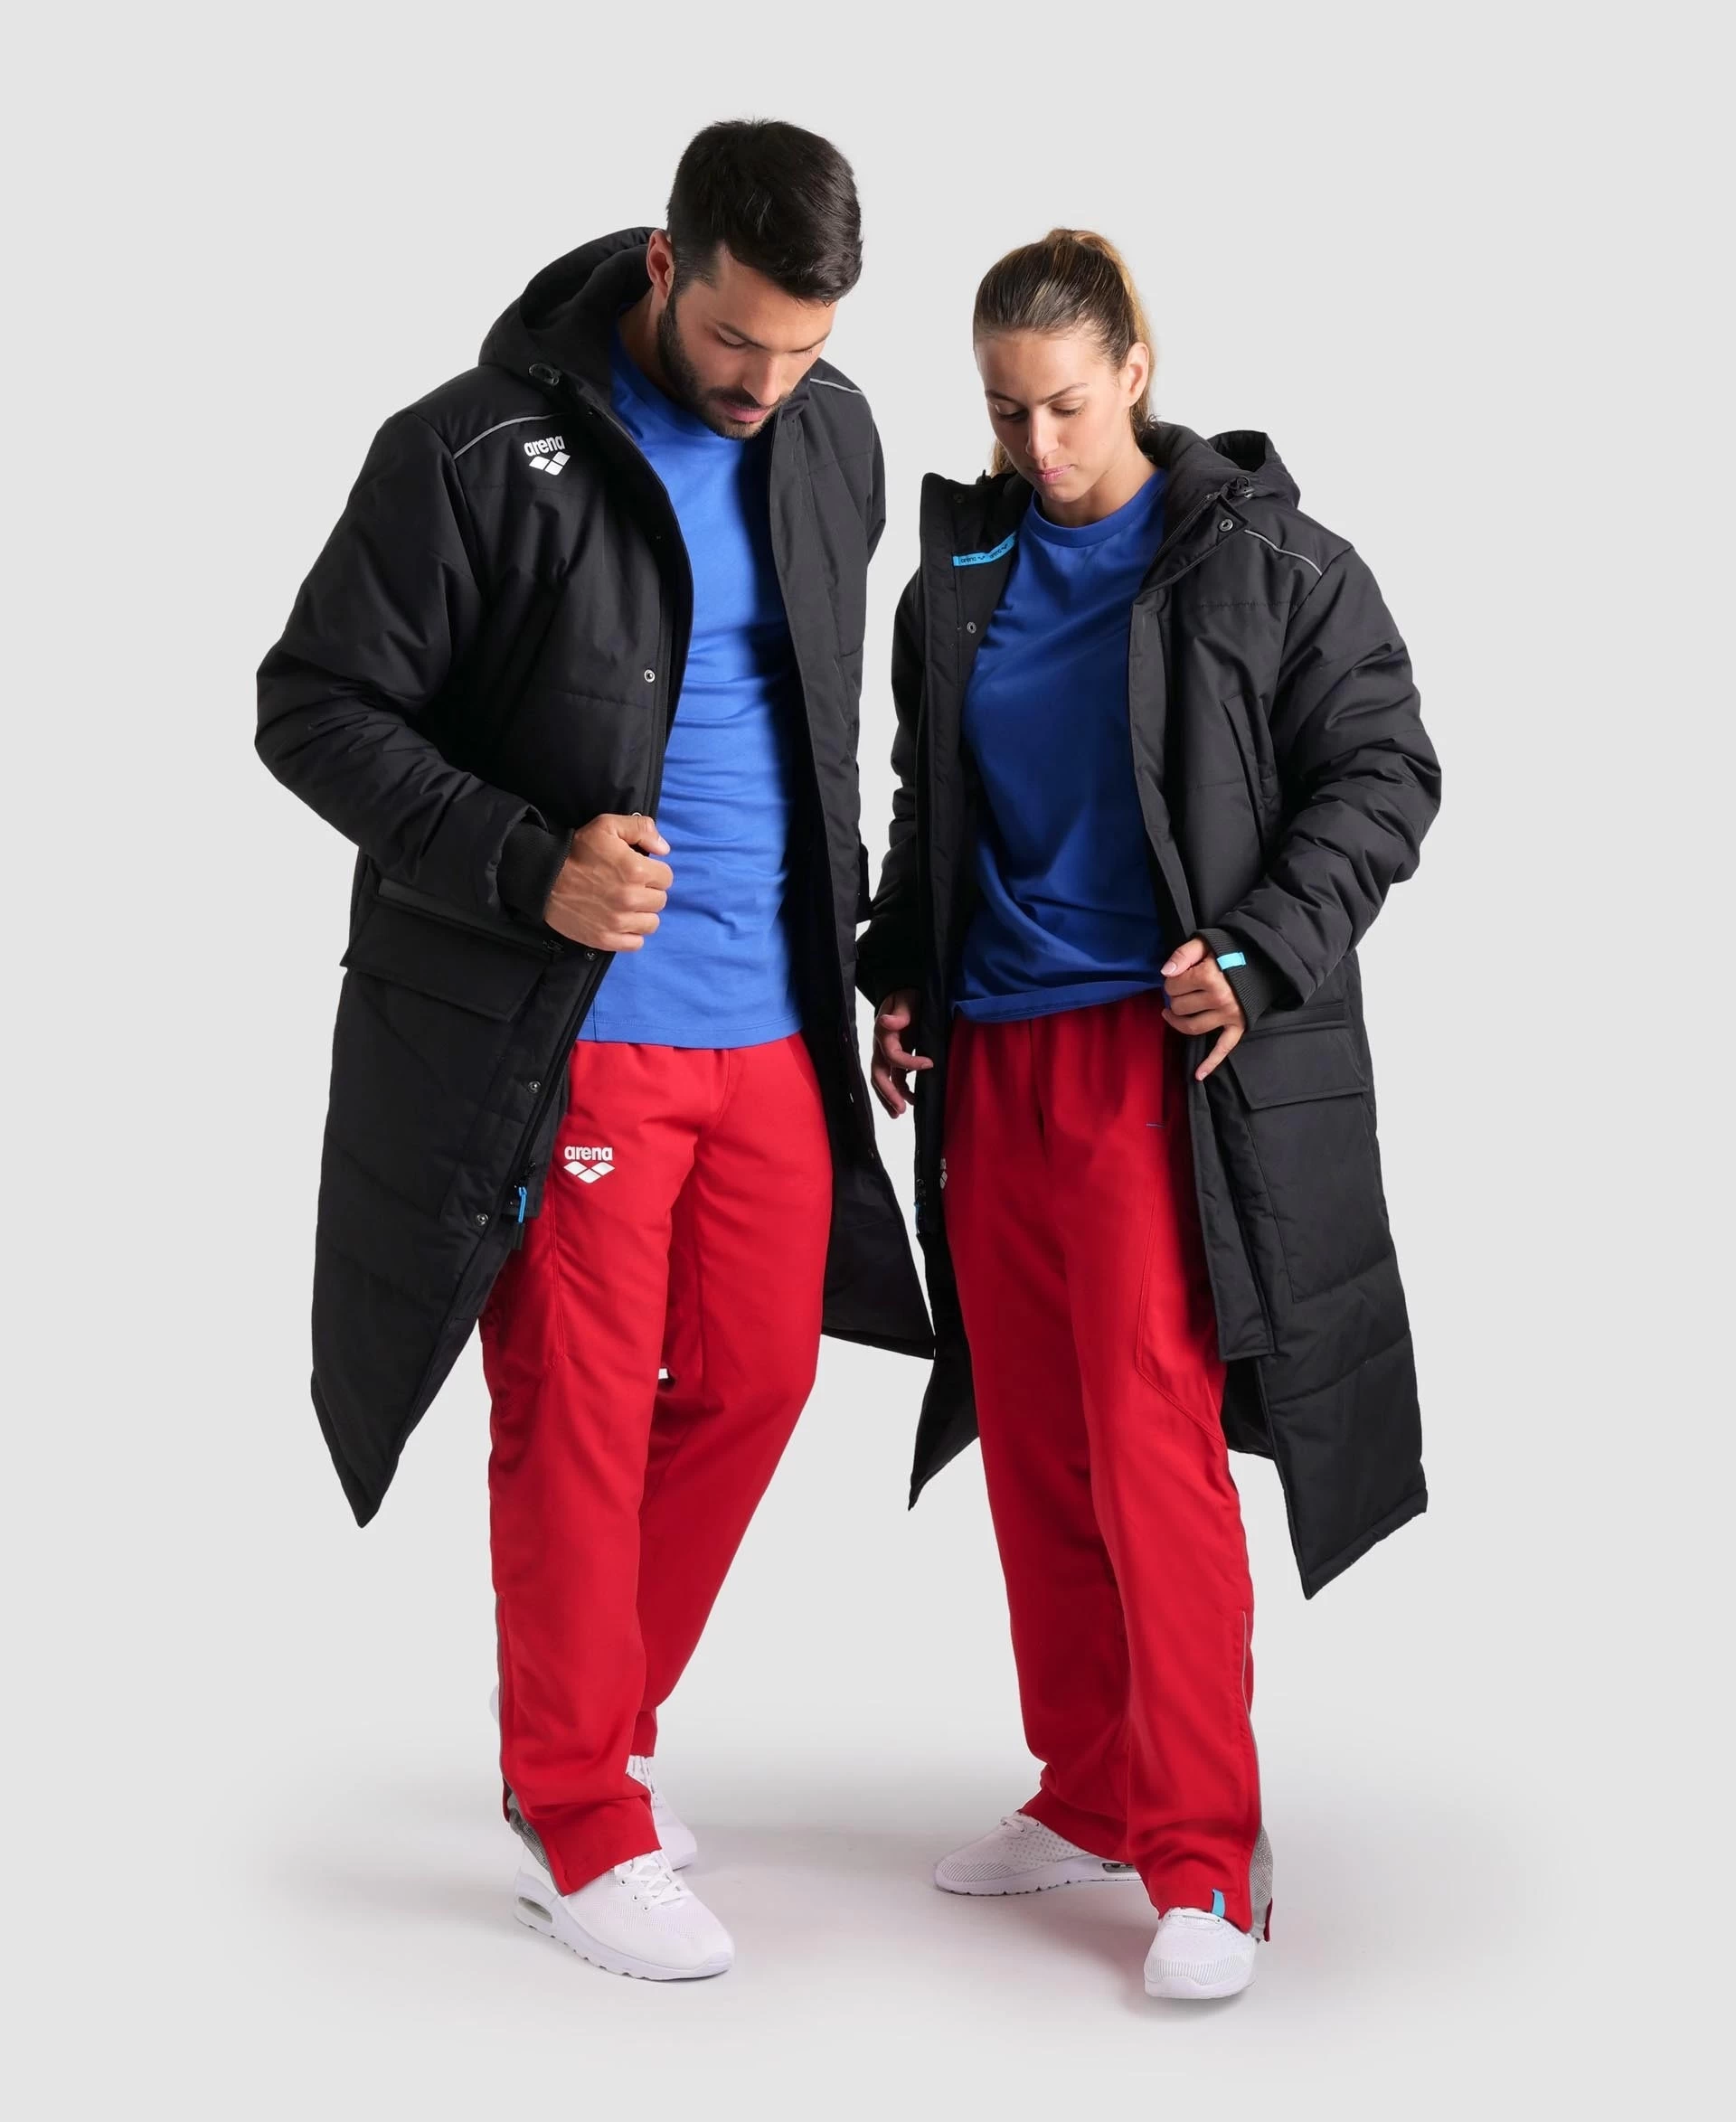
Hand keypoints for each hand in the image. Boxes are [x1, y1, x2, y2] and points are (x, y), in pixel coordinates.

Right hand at [543, 813, 672, 950]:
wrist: (543, 877)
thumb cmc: (576, 850)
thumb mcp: (607, 826)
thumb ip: (641, 829)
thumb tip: (664, 849)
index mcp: (636, 870)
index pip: (666, 877)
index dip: (654, 872)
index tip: (638, 871)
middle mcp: (631, 899)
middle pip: (660, 901)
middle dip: (648, 892)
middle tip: (630, 886)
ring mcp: (618, 922)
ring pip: (651, 923)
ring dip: (642, 914)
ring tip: (626, 905)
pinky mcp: (605, 940)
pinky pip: (636, 943)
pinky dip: (631, 934)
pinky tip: (621, 922)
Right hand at [871, 988, 932, 1116]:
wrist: (905, 992)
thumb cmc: (906, 996)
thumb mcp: (904, 1000)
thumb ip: (899, 1013)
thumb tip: (888, 1022)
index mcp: (883, 1033)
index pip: (891, 1055)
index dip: (909, 1062)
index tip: (929, 1063)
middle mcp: (881, 1047)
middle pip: (878, 1074)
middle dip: (888, 1093)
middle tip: (900, 1109)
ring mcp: (886, 1053)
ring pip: (882, 1080)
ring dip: (889, 1098)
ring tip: (899, 1113)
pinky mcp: (895, 1057)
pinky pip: (893, 1078)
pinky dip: (899, 1091)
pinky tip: (909, 1101)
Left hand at [1159, 938, 1246, 1080]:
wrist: (1264, 959)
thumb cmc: (1231, 949)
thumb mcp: (1206, 943)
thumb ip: (1182, 954)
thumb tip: (1165, 973)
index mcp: (1209, 977)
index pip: (1173, 986)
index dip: (1170, 981)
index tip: (1177, 975)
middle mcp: (1219, 999)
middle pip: (1179, 1007)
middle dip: (1174, 998)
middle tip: (1180, 990)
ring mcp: (1229, 1015)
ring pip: (1192, 1027)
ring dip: (1178, 1022)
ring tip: (1171, 1014)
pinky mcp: (1239, 1026)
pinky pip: (1223, 1049)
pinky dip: (1210, 1063)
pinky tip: (1198, 1075)